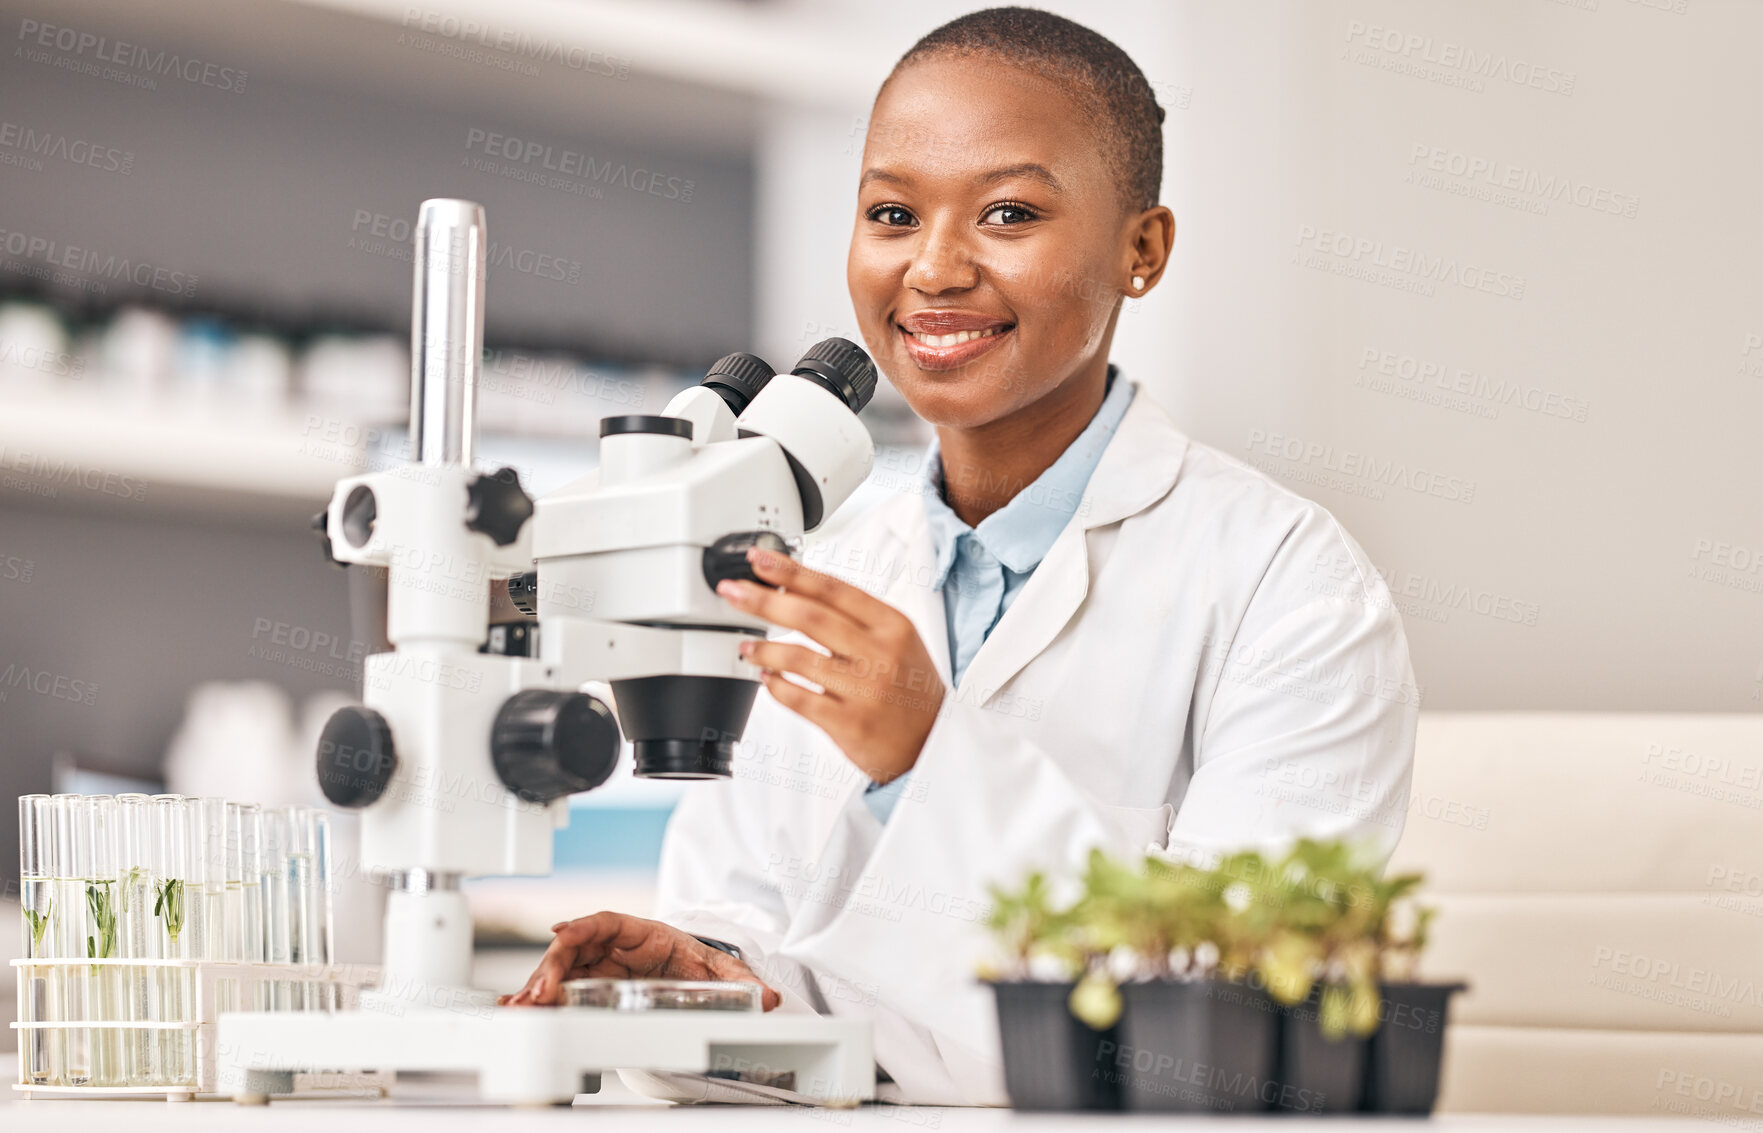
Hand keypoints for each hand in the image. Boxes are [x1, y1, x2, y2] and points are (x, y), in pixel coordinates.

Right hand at [498, 911, 779, 1008]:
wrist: (690, 972)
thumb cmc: (693, 960)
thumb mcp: (718, 969)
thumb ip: (742, 982)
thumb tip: (767, 996)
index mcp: (640, 933)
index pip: (605, 922)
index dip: (581, 926)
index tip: (561, 933)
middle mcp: (612, 948)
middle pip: (574, 949)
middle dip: (551, 968)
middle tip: (538, 993)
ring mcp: (598, 968)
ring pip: (561, 971)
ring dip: (539, 987)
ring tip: (522, 1007)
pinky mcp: (590, 989)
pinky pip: (561, 990)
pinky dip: (542, 999)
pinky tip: (524, 1011)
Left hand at [717, 546, 945, 784]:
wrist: (936, 742)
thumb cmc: (910, 688)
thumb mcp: (896, 640)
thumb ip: (852, 617)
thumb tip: (792, 589)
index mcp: (892, 625)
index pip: (832, 588)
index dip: (789, 571)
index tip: (758, 560)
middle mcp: (880, 654)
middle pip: (810, 617)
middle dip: (763, 601)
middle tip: (733, 591)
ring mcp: (865, 691)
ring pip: (799, 658)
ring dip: (764, 649)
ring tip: (745, 645)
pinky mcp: (850, 724)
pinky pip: (799, 700)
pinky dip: (776, 686)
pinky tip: (766, 679)